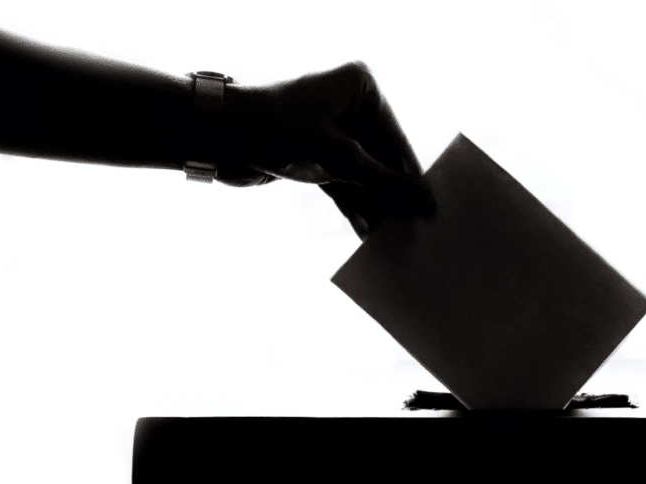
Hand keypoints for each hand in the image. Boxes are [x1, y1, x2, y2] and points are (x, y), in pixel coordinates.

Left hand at [220, 62, 434, 239]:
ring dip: (373, 204)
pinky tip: (366, 231)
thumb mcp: (340, 160)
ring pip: (363, 174)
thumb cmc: (278, 131)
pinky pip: (344, 183)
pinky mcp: (315, 155)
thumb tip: (426, 203)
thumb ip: (386, 184)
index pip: (396, 138)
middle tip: (413, 227)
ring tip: (392, 235)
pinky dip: (353, 204)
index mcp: (360, 87)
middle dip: (391, 194)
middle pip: (382, 158)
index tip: (429, 208)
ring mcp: (331, 131)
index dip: (411, 176)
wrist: (216, 136)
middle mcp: (348, 104)